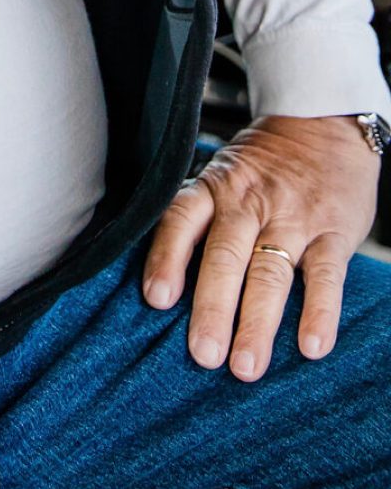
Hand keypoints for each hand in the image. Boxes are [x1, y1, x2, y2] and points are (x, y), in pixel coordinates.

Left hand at [142, 115, 379, 381]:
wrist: (323, 122)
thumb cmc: (262, 162)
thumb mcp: (221, 175)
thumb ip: (199, 218)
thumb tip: (163, 278)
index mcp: (215, 187)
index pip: (182, 219)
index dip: (167, 257)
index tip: (156, 299)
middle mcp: (249, 203)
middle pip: (225, 256)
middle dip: (212, 308)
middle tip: (203, 354)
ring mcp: (293, 218)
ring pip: (270, 273)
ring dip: (257, 322)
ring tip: (246, 366)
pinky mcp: (333, 233)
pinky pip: (325, 276)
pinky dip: (319, 312)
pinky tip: (311, 345)